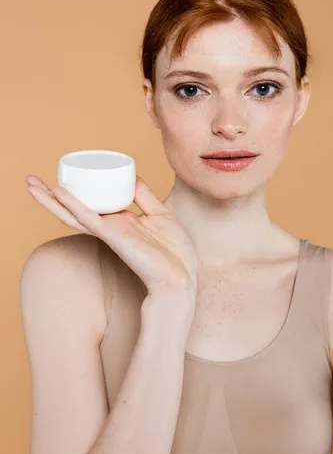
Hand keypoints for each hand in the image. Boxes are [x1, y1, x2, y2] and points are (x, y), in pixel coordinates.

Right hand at [25, 174, 198, 303]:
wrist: (181, 277)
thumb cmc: (174, 253)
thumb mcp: (161, 214)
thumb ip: (146, 197)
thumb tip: (132, 176)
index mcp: (120, 221)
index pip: (91, 204)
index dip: (74, 193)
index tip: (62, 177)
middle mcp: (110, 227)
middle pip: (73, 209)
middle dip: (50, 196)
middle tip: (31, 180)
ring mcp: (109, 232)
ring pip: (72, 213)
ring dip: (50, 199)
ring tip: (31, 184)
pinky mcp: (113, 236)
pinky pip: (88, 218)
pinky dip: (72, 205)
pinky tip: (58, 192)